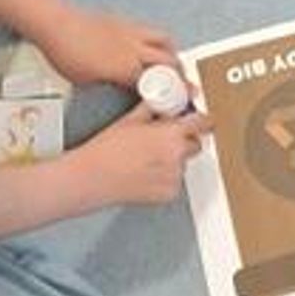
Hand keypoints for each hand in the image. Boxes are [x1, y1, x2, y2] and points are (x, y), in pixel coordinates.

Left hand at [33, 0, 177, 92]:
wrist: (56, 23)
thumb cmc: (66, 52)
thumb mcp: (86, 81)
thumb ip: (110, 83)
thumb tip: (118, 87)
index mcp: (126, 68)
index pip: (158, 84)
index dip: (173, 94)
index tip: (182, 99)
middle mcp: (134, 48)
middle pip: (170, 61)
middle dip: (180, 74)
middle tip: (182, 83)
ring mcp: (131, 31)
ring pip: (165, 40)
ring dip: (173, 52)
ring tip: (172, 62)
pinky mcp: (125, 21)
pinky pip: (150, 30)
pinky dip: (157, 40)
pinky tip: (150, 46)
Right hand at [72, 102, 206, 206]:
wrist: (92, 178)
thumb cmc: (106, 151)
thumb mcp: (131, 120)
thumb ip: (153, 108)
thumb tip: (163, 101)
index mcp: (171, 135)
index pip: (202, 123)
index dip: (201, 120)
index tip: (202, 120)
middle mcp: (177, 157)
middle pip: (196, 144)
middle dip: (185, 140)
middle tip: (163, 140)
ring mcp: (175, 177)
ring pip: (184, 164)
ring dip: (174, 160)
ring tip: (146, 159)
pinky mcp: (169, 194)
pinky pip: (175, 181)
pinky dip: (166, 177)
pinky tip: (145, 173)